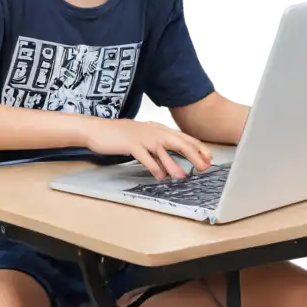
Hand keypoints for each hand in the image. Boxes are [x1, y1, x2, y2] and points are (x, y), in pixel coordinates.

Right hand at [84, 118, 212, 180]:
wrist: (97, 129)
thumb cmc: (120, 135)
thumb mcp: (142, 137)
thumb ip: (157, 146)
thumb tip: (169, 159)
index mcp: (158, 129)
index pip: (183, 138)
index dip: (198, 147)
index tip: (209, 158)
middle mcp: (153, 131)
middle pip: (179, 143)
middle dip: (194, 155)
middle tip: (204, 167)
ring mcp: (143, 138)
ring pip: (164, 151)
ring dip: (175, 164)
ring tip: (183, 176)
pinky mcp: (131, 145)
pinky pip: (146, 158)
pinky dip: (155, 168)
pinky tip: (160, 177)